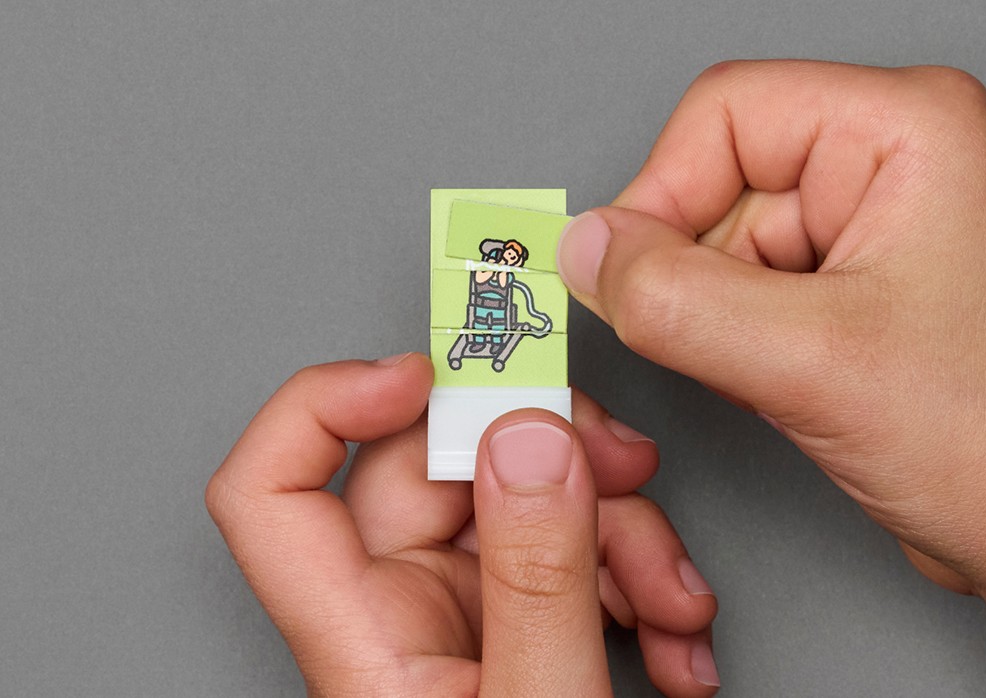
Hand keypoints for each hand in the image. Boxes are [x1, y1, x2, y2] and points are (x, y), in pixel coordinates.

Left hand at [205, 354, 718, 695]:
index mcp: (364, 645)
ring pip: (524, 498)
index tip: (425, 375)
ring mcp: (466, 613)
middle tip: (624, 467)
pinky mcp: (524, 619)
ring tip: (673, 601)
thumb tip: (523, 443)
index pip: (276, 492)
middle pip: (441, 470)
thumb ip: (534, 583)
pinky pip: (569, 547)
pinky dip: (634, 572)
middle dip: (549, 456)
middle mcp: (401, 616)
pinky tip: (672, 628)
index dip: (327, 405)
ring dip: (620, 530)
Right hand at [555, 60, 985, 685]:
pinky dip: (737, 343)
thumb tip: (586, 250)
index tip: (626, 275)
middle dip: (698, 276)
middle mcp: (889, 164)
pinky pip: (746, 292)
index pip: (724, 115)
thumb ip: (675, 297)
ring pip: (723, 247)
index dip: (659, 194)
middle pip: (717, 183)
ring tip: (787, 374)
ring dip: (720, 320)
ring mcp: (871, 229)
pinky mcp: (852, 288)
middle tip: (734, 346)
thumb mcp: (811, 360)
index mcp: (904, 130)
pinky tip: (787, 383)